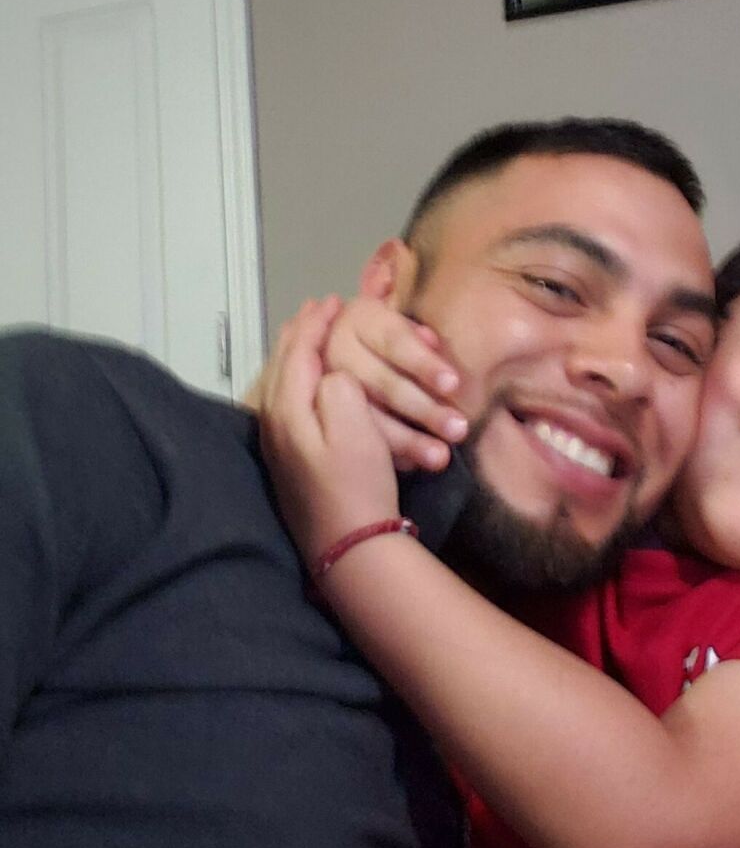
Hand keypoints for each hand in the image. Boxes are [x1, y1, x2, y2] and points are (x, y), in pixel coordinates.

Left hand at [259, 297, 400, 564]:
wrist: (350, 547)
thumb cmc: (356, 484)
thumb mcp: (355, 426)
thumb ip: (337, 387)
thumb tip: (332, 374)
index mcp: (287, 409)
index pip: (297, 351)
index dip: (315, 323)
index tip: (332, 300)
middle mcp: (274, 422)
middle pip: (281, 364)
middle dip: (300, 333)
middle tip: (319, 309)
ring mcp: (278, 444)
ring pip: (282, 383)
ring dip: (299, 354)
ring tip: (314, 336)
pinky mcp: (289, 461)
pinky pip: (289, 402)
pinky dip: (301, 379)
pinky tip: (314, 382)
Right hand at [322, 295, 467, 471]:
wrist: (353, 340)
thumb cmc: (396, 330)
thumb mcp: (405, 317)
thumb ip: (417, 327)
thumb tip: (432, 340)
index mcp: (360, 316)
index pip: (395, 340)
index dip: (424, 363)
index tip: (453, 385)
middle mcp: (336, 347)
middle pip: (382, 381)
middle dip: (423, 408)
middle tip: (459, 429)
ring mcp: (326, 382)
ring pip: (368, 415)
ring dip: (407, 438)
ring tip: (441, 457)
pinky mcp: (325, 413)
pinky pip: (358, 436)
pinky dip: (390, 451)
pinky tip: (414, 464)